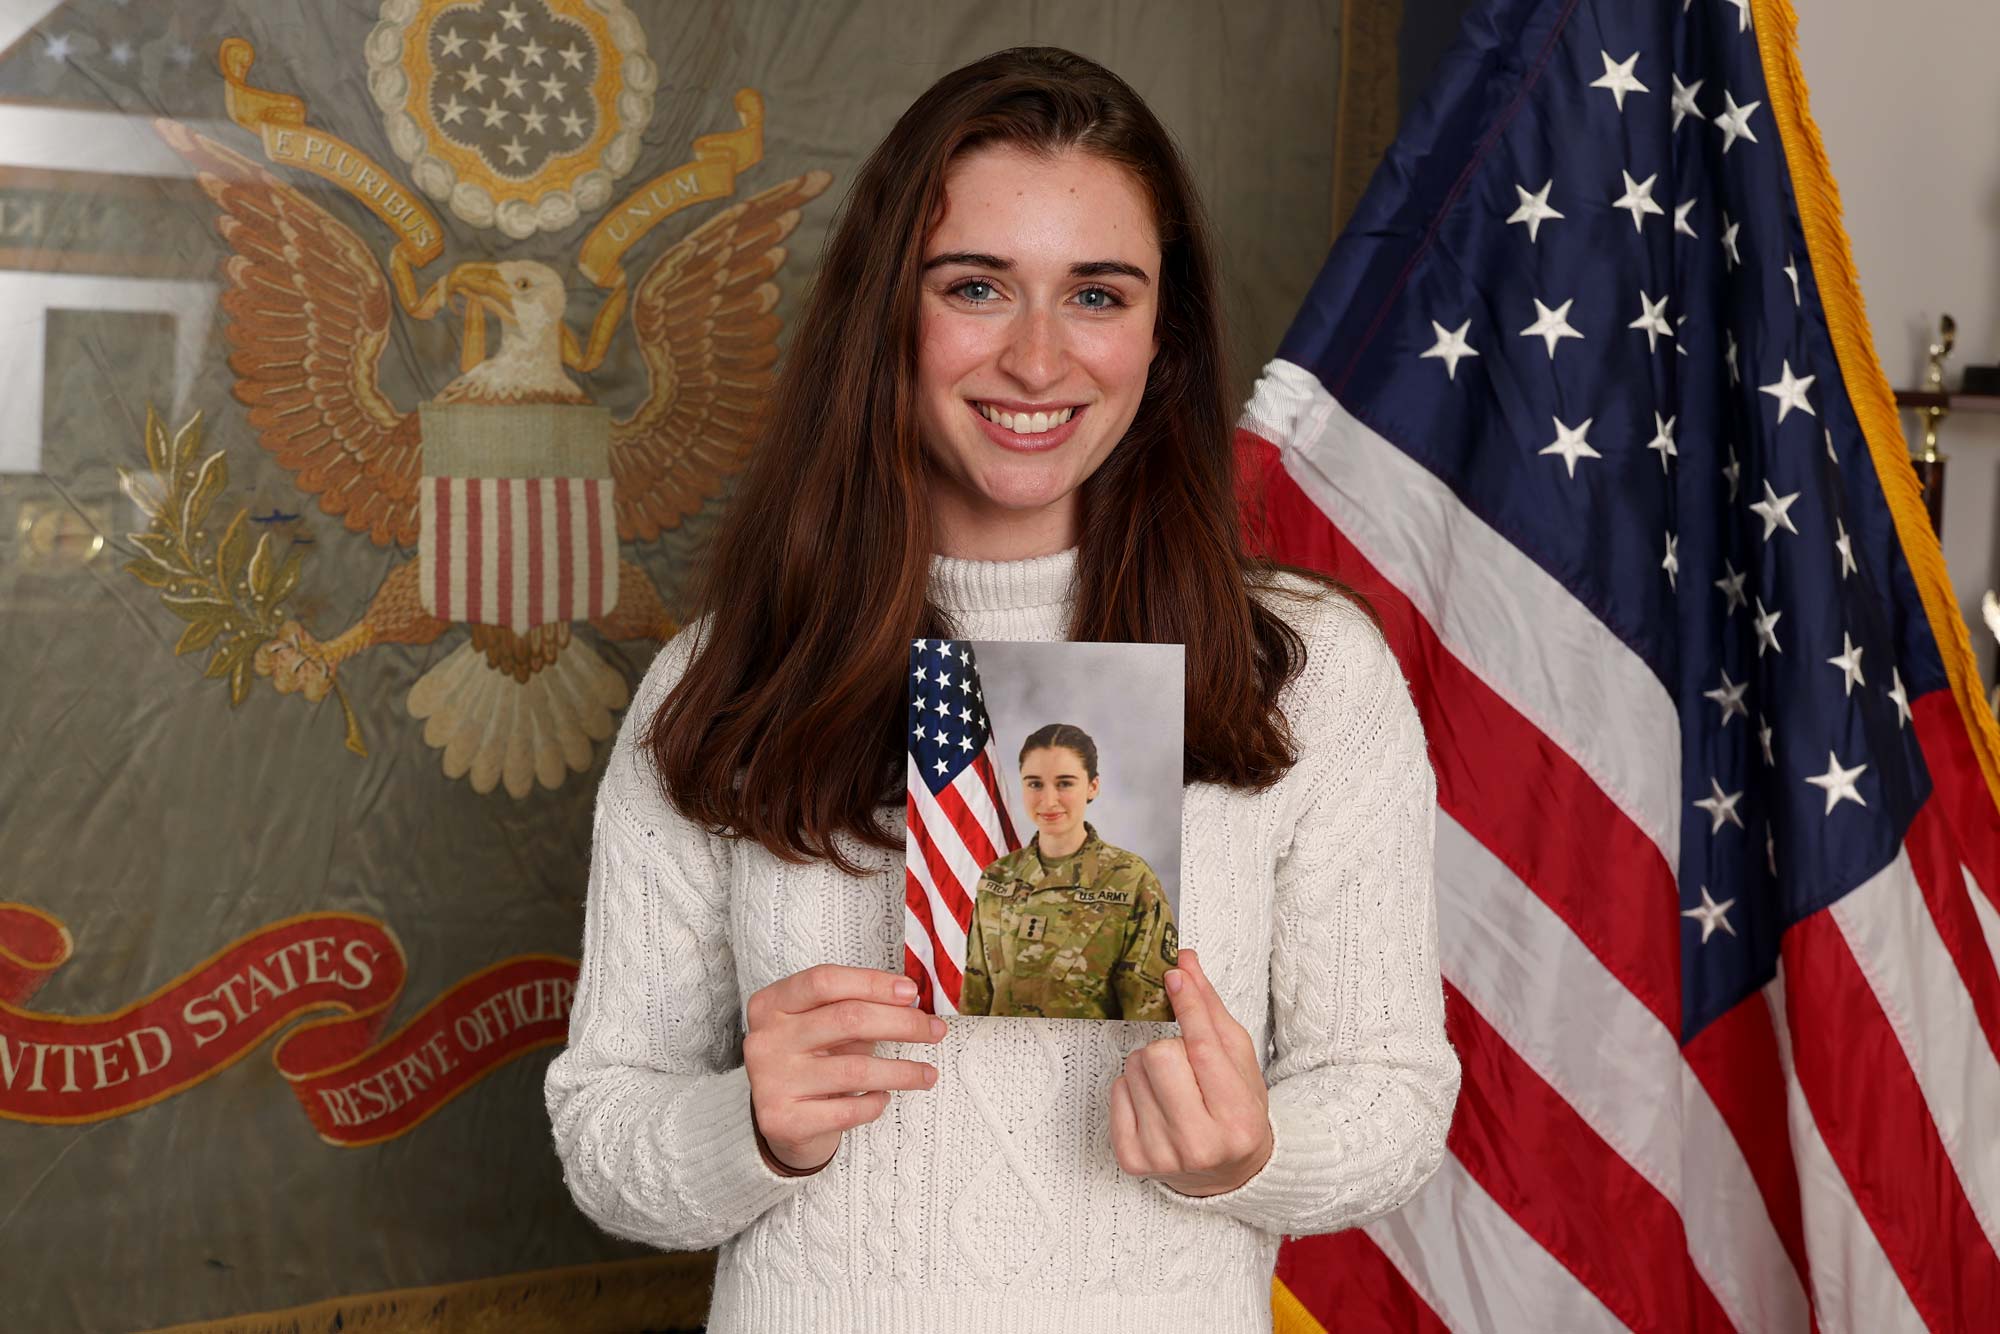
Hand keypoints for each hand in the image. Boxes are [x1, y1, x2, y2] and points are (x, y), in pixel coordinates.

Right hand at [744, 964, 944, 1172]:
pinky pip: (847, 1110)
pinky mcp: (782, 1121)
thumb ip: (855, 1009)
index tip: (911, 992)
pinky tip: (884, 1097)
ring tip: (928, 1074)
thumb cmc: (811, 1061)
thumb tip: (911, 1004)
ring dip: (902, 1071)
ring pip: (855, 1069)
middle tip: (934, 1031)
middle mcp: (764, 1039)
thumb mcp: (822, 1026)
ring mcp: (770, 1081)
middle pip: (847, 1019)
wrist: (779, 1120)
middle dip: (902, 1023)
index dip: (873, 983)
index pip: (824, 980)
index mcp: (770, 1004)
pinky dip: (875, 1103)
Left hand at [1109, 948, 1273, 1195]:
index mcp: (1237, 1119)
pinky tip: (1155, 1105)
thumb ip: (1211, 1010)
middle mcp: (1200, 1144)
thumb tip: (1184, 962)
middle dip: (1169, 1047)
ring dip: (1149, 1066)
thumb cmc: (1237, 1111)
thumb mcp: (1239, 1061)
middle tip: (1184, 1063)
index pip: (1204, 1049)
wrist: (1228, 1174)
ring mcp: (1162, 1155)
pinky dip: (1132, 1088)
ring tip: (1172, 1086)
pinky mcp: (1132, 1159)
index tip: (1174, 975)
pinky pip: (1115, 1091)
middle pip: (1160, 1055)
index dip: (1188, 1006)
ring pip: (1133, 1068)